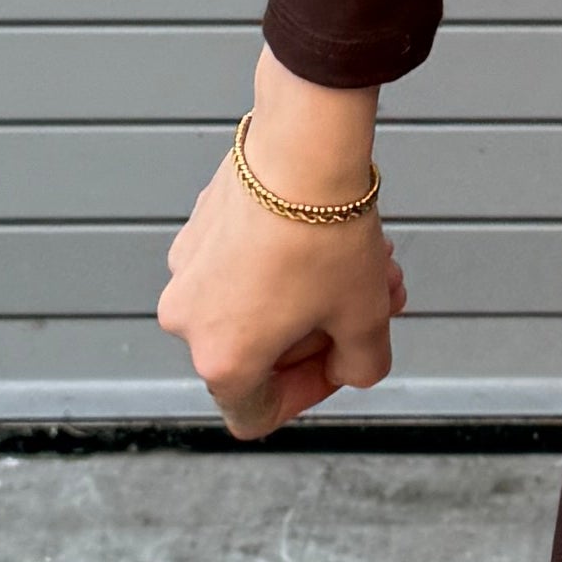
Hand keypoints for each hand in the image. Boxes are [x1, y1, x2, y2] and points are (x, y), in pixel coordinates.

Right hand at [157, 52, 404, 442]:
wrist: (303, 147)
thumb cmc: (327, 237)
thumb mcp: (365, 319)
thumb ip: (360, 366)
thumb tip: (350, 366)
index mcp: (224, 358)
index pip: (255, 414)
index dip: (307, 395)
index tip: (340, 360)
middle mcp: (190, 320)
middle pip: (261, 353)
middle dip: (324, 331)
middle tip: (375, 302)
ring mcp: (187, 270)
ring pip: (256, 303)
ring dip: (312, 293)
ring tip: (370, 261)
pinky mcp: (196, 227)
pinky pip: (240, 265)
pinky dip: (283, 261)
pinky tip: (332, 231)